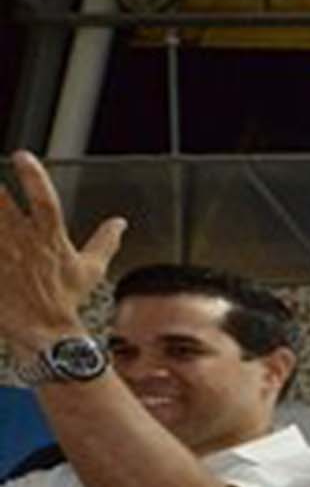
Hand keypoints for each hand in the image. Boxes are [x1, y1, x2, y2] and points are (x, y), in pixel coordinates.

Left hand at [0, 151, 125, 351]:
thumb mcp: (91, 269)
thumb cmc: (65, 300)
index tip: (22, 156)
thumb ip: (106, 241)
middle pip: (2, 203)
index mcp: (51, 238)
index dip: (33, 175)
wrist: (44, 330)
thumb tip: (120, 223)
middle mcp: (24, 242)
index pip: (44, 199)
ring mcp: (3, 255)